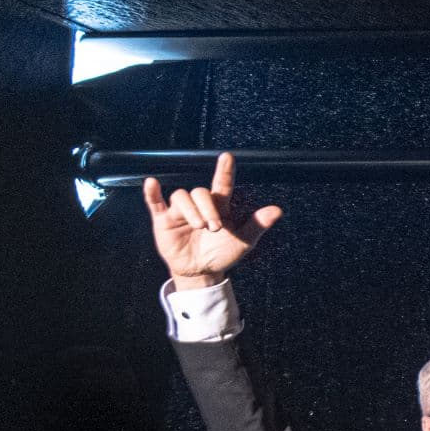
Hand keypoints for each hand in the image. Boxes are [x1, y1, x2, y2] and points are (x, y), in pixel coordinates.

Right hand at [143, 152, 281, 288]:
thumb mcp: (243, 242)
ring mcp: (180, 211)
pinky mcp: (164, 220)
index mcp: (219, 207)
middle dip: (207, 208)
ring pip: (181, 196)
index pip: (221, 184)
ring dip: (190, 210)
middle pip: (199, 192)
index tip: (227, 157)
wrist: (202, 272)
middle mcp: (199, 205)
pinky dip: (152, 193)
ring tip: (199, 226)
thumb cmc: (222, 254)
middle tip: (215, 228)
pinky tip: (152, 184)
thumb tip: (277, 210)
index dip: (224, 171)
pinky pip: (155, 202)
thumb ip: (257, 225)